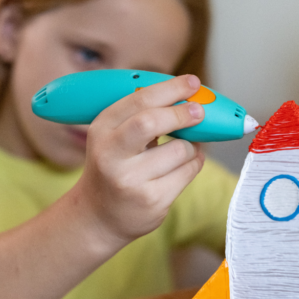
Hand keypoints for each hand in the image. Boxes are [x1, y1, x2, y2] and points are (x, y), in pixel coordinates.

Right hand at [75, 74, 205, 242]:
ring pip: (180, 150)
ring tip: (182, 150)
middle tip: (198, 111)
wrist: (99, 216)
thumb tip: (187, 95)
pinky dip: (193, 164)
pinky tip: (183, 166)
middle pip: (152, 122)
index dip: (170, 88)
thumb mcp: (113, 138)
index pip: (138, 101)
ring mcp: (131, 180)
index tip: (192, 82)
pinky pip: (188, 172)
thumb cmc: (114, 168)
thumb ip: (140, 116)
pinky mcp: (152, 200)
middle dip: (181, 113)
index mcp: (101, 130)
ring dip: (190, 146)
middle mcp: (111, 155)